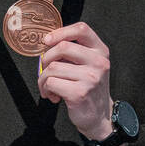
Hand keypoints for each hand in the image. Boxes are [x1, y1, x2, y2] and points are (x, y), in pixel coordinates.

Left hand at [37, 21, 113, 139]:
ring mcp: (90, 78)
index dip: (60, 32)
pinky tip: (53, 96)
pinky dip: (46, 89)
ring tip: (49, 86)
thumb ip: (73, 52)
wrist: (98, 116)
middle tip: (46, 69)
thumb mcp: (88, 65)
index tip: (47, 41)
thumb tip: (47, 42)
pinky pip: (51, 83)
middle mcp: (98, 62)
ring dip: (43, 78)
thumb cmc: (87, 88)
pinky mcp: (79, 93)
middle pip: (62, 47)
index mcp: (100, 51)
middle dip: (46, 58)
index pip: (81, 29)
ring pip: (53, 67)